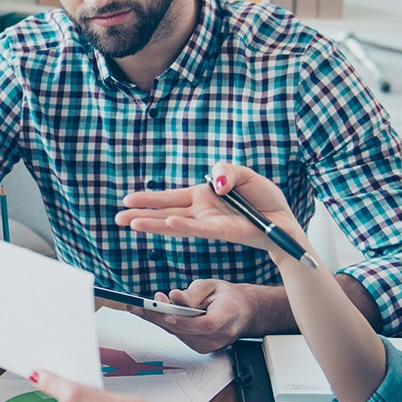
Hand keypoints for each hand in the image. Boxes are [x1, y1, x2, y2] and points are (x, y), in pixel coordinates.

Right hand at [116, 161, 305, 258]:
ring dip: (154, 224)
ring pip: (176, 224)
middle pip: (165, 213)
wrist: (283, 219)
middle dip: (141, 215)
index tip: (127, 201)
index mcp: (201, 196)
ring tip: (132, 224)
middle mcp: (201, 211)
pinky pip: (200, 228)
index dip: (148, 199)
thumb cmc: (262, 198)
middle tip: (118, 219)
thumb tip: (215, 184)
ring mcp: (209, 223)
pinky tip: (170, 222)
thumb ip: (226, 171)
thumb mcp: (243, 173)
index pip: (169, 198)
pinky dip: (185, 225)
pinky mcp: (223, 231)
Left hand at [134, 278, 259, 352]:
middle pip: (185, 330)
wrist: (244, 313)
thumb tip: (175, 297)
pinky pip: (180, 336)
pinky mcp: (202, 348)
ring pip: (178, 333)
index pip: (205, 324)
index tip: (163, 310)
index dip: (183, 319)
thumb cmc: (228, 298)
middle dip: (159, 317)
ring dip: (160, 320)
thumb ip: (194, 292)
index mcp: (227, 316)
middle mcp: (219, 335)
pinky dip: (168, 325)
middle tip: (138, 306)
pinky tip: (157, 315)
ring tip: (144, 306)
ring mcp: (211, 345)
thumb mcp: (213, 285)